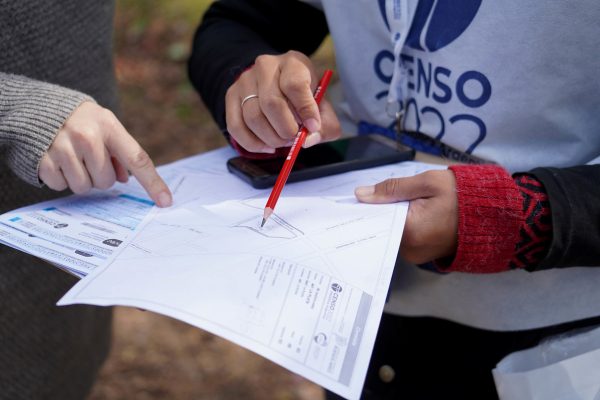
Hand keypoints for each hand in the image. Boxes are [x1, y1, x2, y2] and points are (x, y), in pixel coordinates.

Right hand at [39, 102, 171, 206]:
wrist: (41, 107)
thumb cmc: (84, 122)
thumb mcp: (106, 127)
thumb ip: (120, 153)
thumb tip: (124, 180)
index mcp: (109, 126)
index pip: (137, 159)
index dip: (153, 183)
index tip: (165, 201)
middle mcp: (87, 136)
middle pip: (107, 181)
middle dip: (101, 176)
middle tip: (90, 159)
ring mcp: (63, 147)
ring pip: (84, 187)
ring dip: (81, 179)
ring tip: (74, 159)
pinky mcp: (43, 159)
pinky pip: (61, 186)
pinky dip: (61, 179)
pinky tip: (58, 161)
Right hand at [225, 51, 341, 152]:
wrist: (278, 86)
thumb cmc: (304, 99)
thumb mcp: (322, 107)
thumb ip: (325, 126)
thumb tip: (307, 140)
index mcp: (293, 63)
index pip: (295, 85)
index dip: (305, 110)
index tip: (313, 127)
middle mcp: (265, 66)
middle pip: (271, 103)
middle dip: (286, 129)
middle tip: (294, 138)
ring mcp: (245, 80)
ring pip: (253, 117)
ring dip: (270, 138)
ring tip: (282, 141)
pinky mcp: (231, 95)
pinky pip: (236, 126)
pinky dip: (253, 144)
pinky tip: (267, 147)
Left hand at [354, 170, 457, 263]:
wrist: (494, 213)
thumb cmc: (463, 195)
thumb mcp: (427, 183)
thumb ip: (392, 188)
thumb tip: (360, 194)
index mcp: (411, 233)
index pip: (376, 221)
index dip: (367, 207)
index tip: (360, 197)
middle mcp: (411, 251)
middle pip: (383, 229)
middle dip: (381, 211)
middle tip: (387, 195)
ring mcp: (417, 256)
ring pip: (393, 234)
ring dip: (393, 218)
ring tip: (400, 202)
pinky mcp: (423, 256)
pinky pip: (404, 239)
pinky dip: (403, 225)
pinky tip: (409, 212)